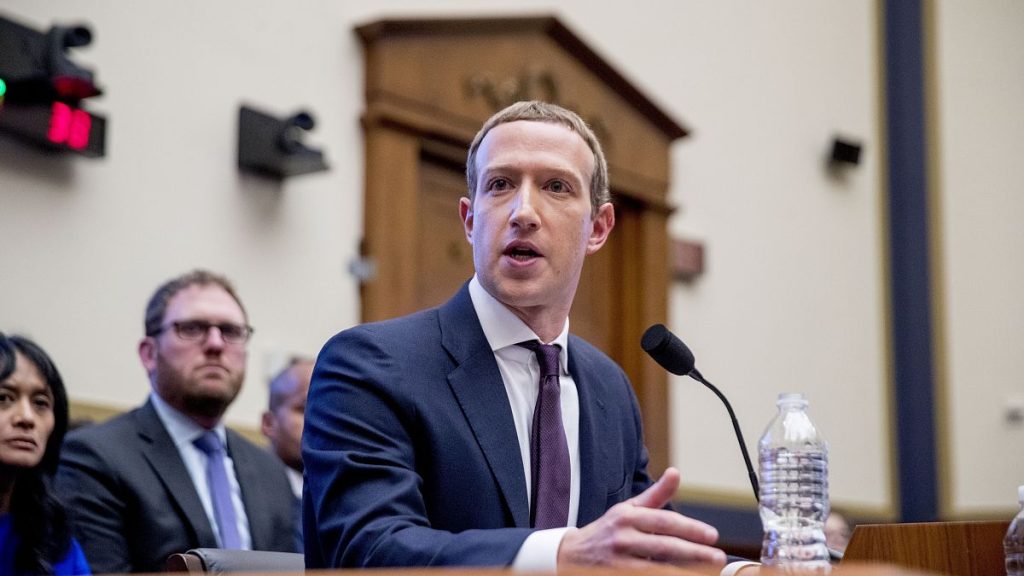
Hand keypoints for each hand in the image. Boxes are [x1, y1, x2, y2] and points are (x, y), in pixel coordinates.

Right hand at [557, 467, 727, 567]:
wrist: (571, 555)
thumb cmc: (607, 530)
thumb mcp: (628, 508)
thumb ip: (655, 494)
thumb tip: (676, 472)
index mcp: (627, 516)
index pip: (664, 521)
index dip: (690, 529)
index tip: (712, 535)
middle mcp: (622, 537)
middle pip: (664, 546)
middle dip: (694, 553)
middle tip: (718, 557)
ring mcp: (617, 561)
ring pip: (656, 568)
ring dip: (683, 570)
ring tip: (705, 571)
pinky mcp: (614, 575)